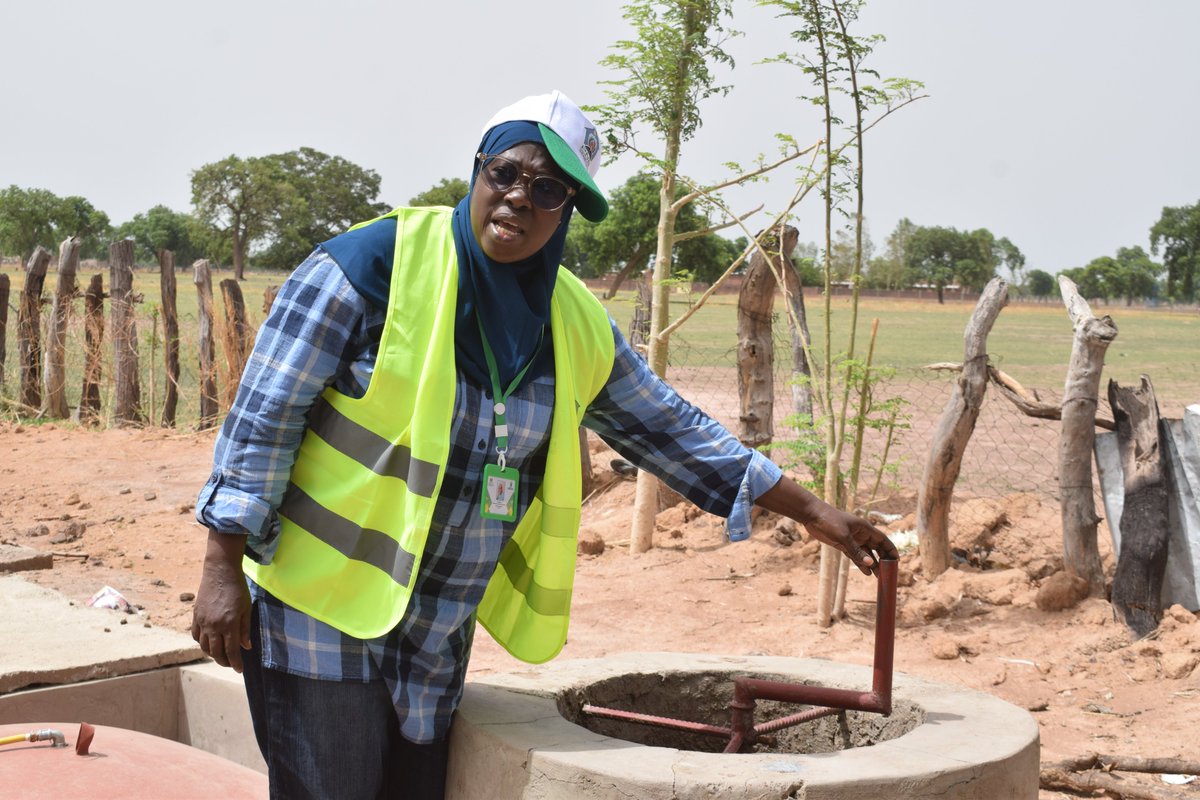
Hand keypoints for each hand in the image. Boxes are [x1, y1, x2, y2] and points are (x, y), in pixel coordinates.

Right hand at [190, 530, 251, 671]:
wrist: (220, 571)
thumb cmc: (237, 588)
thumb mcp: (247, 608)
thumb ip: (245, 629)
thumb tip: (246, 647)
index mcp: (229, 624)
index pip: (231, 651)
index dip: (235, 663)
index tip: (239, 670)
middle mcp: (214, 626)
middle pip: (216, 652)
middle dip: (224, 661)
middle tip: (230, 664)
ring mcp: (202, 621)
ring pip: (204, 646)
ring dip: (212, 654)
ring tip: (220, 656)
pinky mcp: (195, 616)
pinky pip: (196, 635)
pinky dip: (202, 643)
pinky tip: (208, 643)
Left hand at [756, 478, 897, 575]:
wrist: (812, 515)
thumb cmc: (829, 520)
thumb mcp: (843, 537)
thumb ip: (856, 551)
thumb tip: (871, 564)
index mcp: (865, 528)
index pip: (883, 540)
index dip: (891, 550)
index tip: (897, 561)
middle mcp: (861, 534)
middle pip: (876, 548)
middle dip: (883, 560)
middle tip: (888, 573)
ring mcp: (852, 539)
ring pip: (866, 554)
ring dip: (872, 564)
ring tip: (879, 577)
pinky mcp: (843, 544)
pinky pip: (855, 556)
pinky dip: (861, 564)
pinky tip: (866, 572)